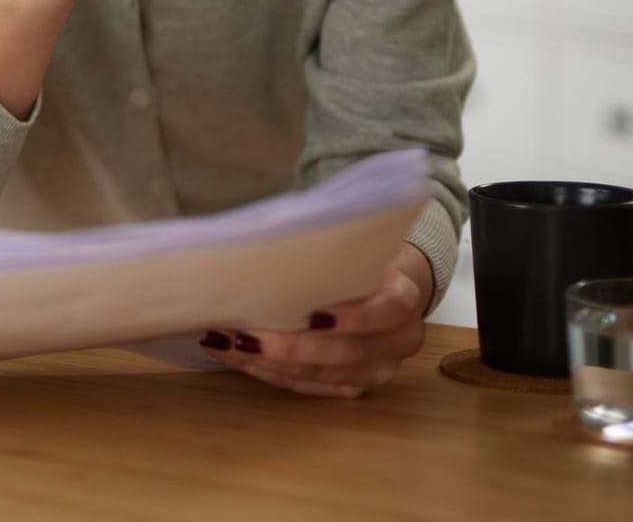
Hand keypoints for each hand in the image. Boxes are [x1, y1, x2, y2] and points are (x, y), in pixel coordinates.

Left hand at [198, 242, 434, 397]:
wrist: (387, 284)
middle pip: (348, 353)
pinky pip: (312, 387)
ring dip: (271, 364)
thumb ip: (329, 254)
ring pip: (325, 375)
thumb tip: (268, 244)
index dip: (353, 318)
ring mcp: (379, 369)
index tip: (311, 315)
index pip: (387, 311)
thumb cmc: (359, 260)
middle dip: (292, 348)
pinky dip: (272, 374)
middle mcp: (399, 340)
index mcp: (404, 298)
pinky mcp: (356, 386)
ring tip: (227, 346)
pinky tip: (238, 358)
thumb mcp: (355, 246)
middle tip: (244, 337)